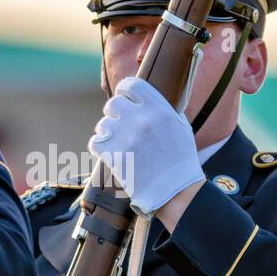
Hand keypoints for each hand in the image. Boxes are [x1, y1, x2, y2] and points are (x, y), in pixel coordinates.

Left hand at [87, 77, 203, 215]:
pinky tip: (108, 151)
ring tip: (117, 141)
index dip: (124, 90)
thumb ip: (164, 109)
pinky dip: (100, 146)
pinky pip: (95, 142)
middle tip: (120, 123)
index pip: (131, 85)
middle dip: (115, 113)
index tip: (124, 96)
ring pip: (103, 124)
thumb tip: (150, 99)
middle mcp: (141, 119)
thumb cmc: (181, 159)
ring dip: (107, 132)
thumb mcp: (181, 126)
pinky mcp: (115, 155)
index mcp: (159, 108)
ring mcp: (126, 137)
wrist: (176, 190)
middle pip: (113, 104)